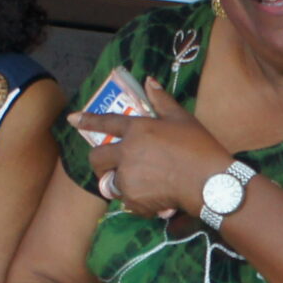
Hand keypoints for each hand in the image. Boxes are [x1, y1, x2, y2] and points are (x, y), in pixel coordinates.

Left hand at [70, 79, 231, 221]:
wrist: (209, 183)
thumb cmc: (199, 147)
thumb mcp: (182, 119)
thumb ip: (161, 101)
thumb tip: (149, 80)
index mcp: (138, 129)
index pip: (106, 122)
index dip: (88, 120)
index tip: (72, 119)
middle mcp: (127, 153)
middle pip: (96, 159)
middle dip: (99, 163)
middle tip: (112, 167)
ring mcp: (128, 177)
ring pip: (111, 182)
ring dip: (121, 184)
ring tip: (144, 185)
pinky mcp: (133, 200)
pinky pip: (127, 201)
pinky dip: (138, 201)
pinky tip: (156, 198)